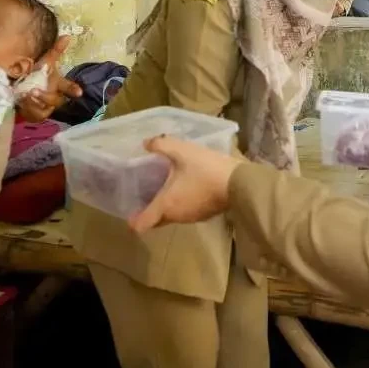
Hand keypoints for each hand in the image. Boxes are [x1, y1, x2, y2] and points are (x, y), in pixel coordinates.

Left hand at [17, 35, 81, 122]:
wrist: (20, 87)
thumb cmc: (36, 74)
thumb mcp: (44, 62)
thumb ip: (56, 50)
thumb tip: (67, 36)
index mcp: (58, 84)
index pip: (68, 87)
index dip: (73, 89)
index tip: (79, 92)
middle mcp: (54, 96)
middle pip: (56, 100)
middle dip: (46, 96)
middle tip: (34, 91)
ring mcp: (47, 108)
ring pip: (46, 108)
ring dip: (36, 102)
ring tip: (26, 95)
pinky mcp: (37, 115)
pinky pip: (36, 114)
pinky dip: (29, 108)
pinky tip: (22, 102)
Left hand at [128, 136, 242, 232]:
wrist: (239, 183)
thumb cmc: (206, 169)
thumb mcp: (182, 151)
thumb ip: (161, 145)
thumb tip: (146, 143)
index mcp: (166, 204)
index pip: (142, 224)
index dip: (133, 221)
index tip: (128, 212)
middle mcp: (177, 216)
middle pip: (157, 221)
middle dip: (149, 212)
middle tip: (145, 195)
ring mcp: (192, 218)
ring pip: (172, 217)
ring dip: (166, 207)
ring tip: (165, 188)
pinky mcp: (205, 215)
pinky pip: (186, 213)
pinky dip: (181, 205)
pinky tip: (185, 189)